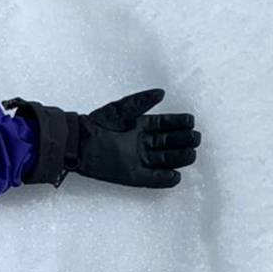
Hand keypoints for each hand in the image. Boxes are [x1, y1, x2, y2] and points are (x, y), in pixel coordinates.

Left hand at [6, 89, 200, 187]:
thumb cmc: (97, 124)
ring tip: (190, 153)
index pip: (168, 125)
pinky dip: (164, 178)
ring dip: (180, 158)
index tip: (190, 121)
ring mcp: (140, 160)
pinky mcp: (134, 175)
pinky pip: (153, 179)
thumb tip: (161, 92)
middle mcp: (144, 143)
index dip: (180, 123)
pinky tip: (175, 175)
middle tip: (193, 138)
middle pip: (171, 143)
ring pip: (167, 160)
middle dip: (185, 140)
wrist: (79, 143)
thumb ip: (140, 101)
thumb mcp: (120, 110)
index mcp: (143, 127)